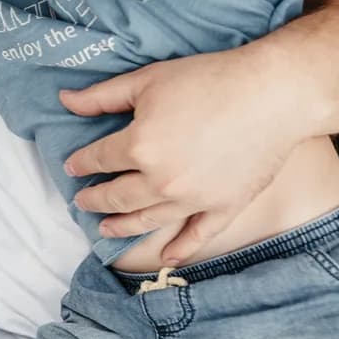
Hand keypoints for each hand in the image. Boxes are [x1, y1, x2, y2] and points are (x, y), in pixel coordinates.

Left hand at [61, 46, 301, 262]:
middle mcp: (161, 181)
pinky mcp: (225, 207)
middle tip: (83, 202)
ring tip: (107, 228)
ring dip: (123, 226)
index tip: (73, 167)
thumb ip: (102, 96)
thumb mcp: (147, 80)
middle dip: (95, 200)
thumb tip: (64, 100)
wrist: (274, 94)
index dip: (81, 163)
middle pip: (117, 197)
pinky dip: (180, 248)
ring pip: (148, 220)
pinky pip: (198, 235)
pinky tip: (167, 258)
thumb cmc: (209, 79)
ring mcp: (194, 199)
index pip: (98, 160)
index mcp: (139, 147)